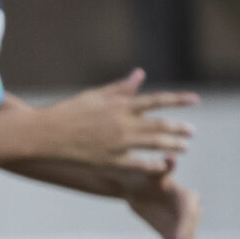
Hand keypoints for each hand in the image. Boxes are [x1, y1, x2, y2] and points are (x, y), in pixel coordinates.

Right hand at [30, 71, 198, 169]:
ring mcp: (118, 144)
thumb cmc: (67, 112)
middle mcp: (123, 123)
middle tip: (191, 131)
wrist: (44, 135)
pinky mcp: (110, 161)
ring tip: (184, 147)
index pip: (157, 100)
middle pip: (161, 125)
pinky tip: (164, 165)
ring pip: (155, 144)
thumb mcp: (94, 95)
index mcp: (120, 105)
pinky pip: (140, 164)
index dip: (178, 100)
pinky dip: (155, 165)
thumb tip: (140, 74)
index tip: (195, 100)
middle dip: (179, 128)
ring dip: (174, 145)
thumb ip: (120, 88)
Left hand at [124, 163, 201, 238]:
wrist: (136, 186)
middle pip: (189, 234)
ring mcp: (183, 228)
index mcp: (185, 197)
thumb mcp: (148, 172)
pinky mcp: (174, 238)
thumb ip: (161, 169)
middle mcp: (190, 214)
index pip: (188, 214)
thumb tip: (169, 160)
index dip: (184, 227)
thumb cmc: (141, 175)